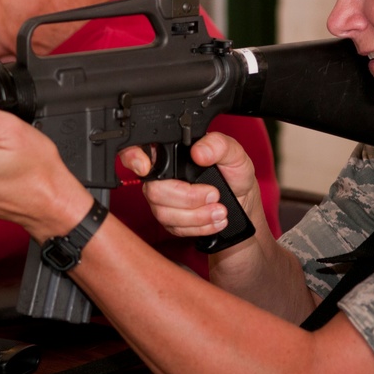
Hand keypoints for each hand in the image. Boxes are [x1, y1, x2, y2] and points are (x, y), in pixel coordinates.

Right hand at [119, 133, 260, 238]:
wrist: (241, 203)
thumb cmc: (234, 174)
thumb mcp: (235, 154)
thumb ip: (219, 145)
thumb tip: (199, 151)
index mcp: (172, 152)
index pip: (138, 150)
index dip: (132, 157)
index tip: (145, 167)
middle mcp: (162, 176)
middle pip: (154, 190)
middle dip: (187, 197)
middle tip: (213, 195)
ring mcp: (163, 200)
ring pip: (164, 212)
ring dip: (196, 216)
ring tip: (220, 211)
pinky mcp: (170, 220)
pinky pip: (175, 228)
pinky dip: (198, 227)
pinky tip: (215, 221)